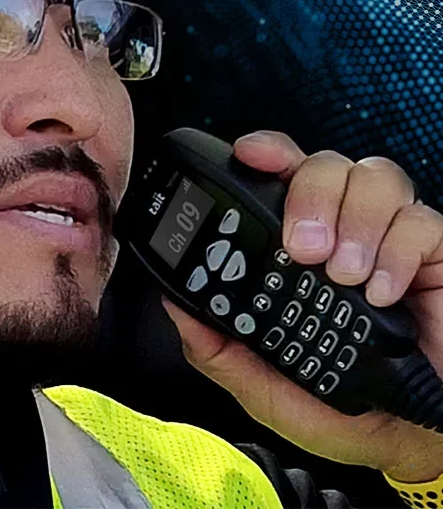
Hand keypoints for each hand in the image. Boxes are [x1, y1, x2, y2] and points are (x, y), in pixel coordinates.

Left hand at [163, 130, 442, 482]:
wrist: (410, 435)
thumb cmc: (339, 406)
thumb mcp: (263, 384)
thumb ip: (217, 349)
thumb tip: (174, 306)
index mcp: (295, 249)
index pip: (279, 180)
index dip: (264, 155)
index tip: (248, 156)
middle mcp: (342, 231)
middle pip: (323, 166)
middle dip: (307, 194)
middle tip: (302, 247)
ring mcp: (388, 238)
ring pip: (374, 177)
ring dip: (354, 221)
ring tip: (344, 275)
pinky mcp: (436, 253)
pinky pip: (421, 221)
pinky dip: (397, 252)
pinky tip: (383, 292)